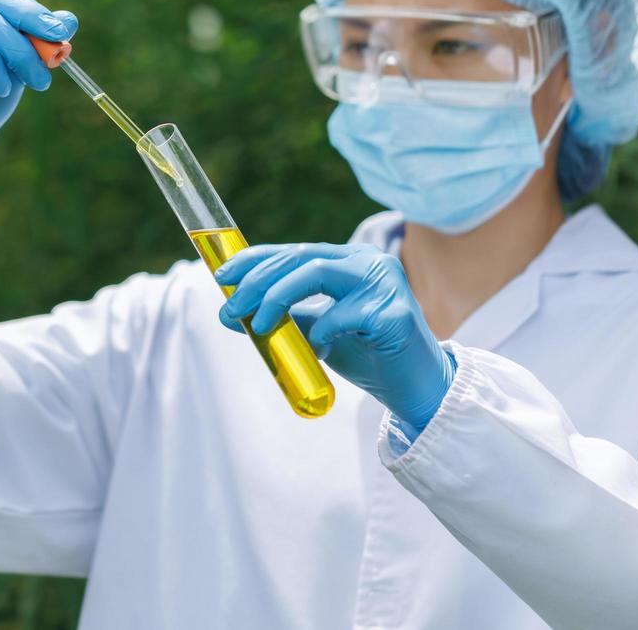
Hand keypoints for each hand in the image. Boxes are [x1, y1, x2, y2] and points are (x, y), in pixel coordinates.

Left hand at [214, 243, 453, 434]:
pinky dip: (320, 333)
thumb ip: (284, 316)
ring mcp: (385, 282)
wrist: (415, 387)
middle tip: (230, 307)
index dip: (255, 259)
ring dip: (277, 298)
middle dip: (257, 281)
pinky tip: (318, 350)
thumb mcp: (316, 330)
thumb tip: (231, 313)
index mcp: (349, 260)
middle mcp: (368, 261)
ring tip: (257, 326)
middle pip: (300, 258)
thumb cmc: (367, 354)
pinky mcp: (395, 311)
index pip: (294, 251)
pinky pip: (341, 315)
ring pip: (315, 272)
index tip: (222, 275)